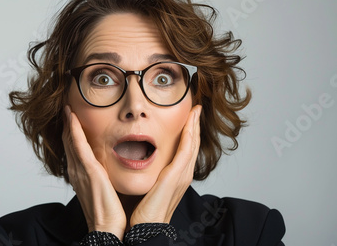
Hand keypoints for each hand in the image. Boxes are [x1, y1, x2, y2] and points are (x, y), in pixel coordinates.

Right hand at [62, 105, 125, 239]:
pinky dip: (73, 130)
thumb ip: (104, 177)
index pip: (74, 149)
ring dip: (68, 123)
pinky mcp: (88, 171)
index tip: (72, 118)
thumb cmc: (109, 212)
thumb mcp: (105, 189)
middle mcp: (76, 171)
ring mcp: (80, 170)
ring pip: (70, 140)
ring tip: (67, 108)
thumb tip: (111, 168)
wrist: (107, 228)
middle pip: (68, 142)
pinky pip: (78, 145)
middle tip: (66, 108)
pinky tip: (71, 117)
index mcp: (81, 175)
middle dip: (67, 125)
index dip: (71, 132)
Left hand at [130, 105, 201, 225]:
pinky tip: (190, 121)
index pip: (186, 149)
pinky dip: (190, 133)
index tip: (189, 117)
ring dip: (195, 125)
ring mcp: (183, 174)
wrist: (147, 228)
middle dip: (195, 125)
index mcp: (177, 176)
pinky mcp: (177, 175)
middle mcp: (184, 174)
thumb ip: (150, 174)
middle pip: (193, 144)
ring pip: (192, 143)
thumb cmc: (145, 211)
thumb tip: (139, 162)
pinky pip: (187, 148)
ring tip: (196, 110)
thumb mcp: (150, 187)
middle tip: (196, 108)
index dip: (189, 132)